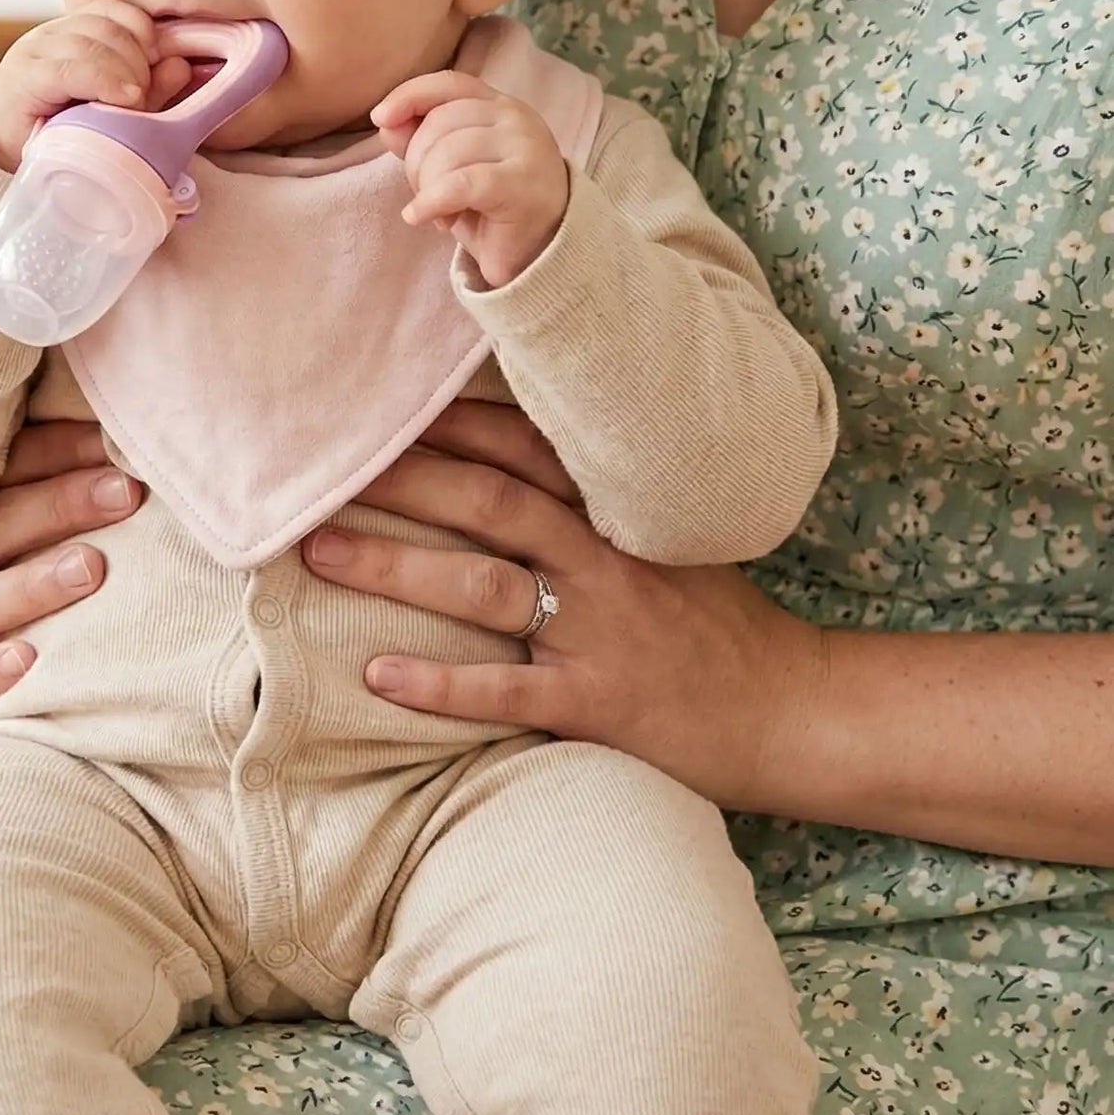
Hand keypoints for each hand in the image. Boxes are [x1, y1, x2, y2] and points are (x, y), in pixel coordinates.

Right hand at [0, 1, 192, 170]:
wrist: (8, 160)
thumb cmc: (62, 132)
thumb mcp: (114, 107)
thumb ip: (150, 86)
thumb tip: (182, 64)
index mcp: (71, 32)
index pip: (113, 10)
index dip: (143, 31)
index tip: (159, 63)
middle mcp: (50, 34)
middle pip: (108, 26)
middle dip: (137, 60)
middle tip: (145, 96)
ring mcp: (34, 51)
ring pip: (92, 43)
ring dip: (124, 73)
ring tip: (133, 105)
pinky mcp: (23, 76)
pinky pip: (70, 69)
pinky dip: (103, 82)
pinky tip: (123, 99)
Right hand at [0, 420, 141, 714]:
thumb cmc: (4, 531)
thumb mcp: (5, 488)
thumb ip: (39, 458)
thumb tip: (113, 417)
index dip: (53, 451)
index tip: (112, 441)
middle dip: (56, 507)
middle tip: (123, 493)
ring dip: (31, 584)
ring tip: (91, 567)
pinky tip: (29, 662)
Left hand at [300, 400, 826, 811]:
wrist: (796, 712)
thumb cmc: (718, 625)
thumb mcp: (669, 540)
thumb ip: (597, 502)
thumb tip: (509, 461)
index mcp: (617, 515)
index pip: (524, 447)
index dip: (450, 422)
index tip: (381, 402)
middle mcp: (602, 561)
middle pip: (487, 502)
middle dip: (401, 479)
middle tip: (321, 466)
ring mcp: (598, 631)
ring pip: (482, 586)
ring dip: (394, 567)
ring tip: (318, 553)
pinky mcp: (596, 702)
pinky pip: (504, 691)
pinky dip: (438, 683)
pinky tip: (377, 673)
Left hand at [372, 71, 570, 287]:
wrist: (539, 251)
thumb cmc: (491, 206)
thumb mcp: (450, 168)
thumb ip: (421, 140)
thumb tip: (386, 121)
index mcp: (499, 105)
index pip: (449, 84)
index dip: (410, 95)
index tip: (379, 117)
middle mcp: (516, 117)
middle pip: (440, 122)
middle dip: (417, 163)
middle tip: (426, 197)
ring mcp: (524, 147)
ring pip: (448, 152)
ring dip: (428, 189)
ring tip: (442, 214)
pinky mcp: (521, 183)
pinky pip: (460, 183)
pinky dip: (432, 201)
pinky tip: (420, 217)